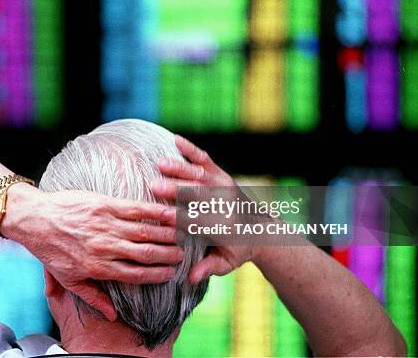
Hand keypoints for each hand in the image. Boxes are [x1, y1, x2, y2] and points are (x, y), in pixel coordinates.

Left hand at [3, 184, 182, 320]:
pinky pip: (135, 209)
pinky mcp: (104, 204)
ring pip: (144, 231)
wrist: (35, 219)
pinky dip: (154, 211)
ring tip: (180, 236)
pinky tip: (168, 213)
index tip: (171, 273)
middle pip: (145, 253)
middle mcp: (105, 247)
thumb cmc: (51, 250)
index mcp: (98, 267)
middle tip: (181, 255)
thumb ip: (93, 297)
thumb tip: (113, 315)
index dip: (157, 274)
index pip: (136, 274)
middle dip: (167, 255)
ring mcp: (106, 224)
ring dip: (165, 234)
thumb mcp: (68, 280)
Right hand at [151, 135, 254, 283]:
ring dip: (180, 169)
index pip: (199, 222)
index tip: (161, 216)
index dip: (180, 218)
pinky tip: (175, 139)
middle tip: (154, 186)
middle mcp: (225, 203)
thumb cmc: (238, 250)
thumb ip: (208, 268)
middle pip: (199, 195)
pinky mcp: (222, 175)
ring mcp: (225, 186)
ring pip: (201, 175)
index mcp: (224, 227)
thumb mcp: (226, 264)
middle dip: (177, 189)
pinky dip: (191, 149)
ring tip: (159, 163)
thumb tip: (190, 278)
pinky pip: (205, 160)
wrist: (263, 230)